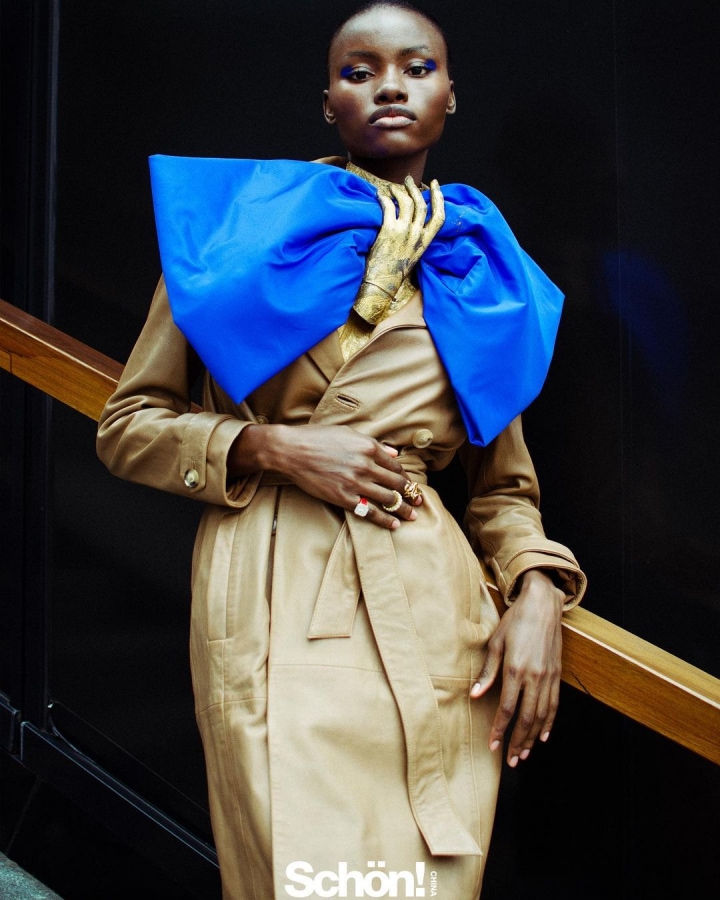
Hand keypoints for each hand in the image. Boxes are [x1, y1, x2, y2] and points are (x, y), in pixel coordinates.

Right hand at [229, 423, 422, 529]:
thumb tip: (393, 453)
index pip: (395, 465)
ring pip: (388, 499)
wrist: (292, 450)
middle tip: (419, 501)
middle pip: (397, 483)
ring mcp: (355, 483)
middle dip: (411, 494)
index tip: (410, 483)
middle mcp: (366, 465)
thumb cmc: (317, 438)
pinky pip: (370, 512)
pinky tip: (394, 524)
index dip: (405, 476)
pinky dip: (384, 519)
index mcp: (368, 447)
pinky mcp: (343, 498)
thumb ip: (373, 444)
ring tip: (412, 516)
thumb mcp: (348, 433)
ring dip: (403, 509)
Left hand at [355, 177, 444, 321]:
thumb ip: (416, 238)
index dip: (439, 198)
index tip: (435, 184)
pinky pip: (388, 206)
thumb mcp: (413, 254)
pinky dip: (384, 197)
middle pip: (421, 204)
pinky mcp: (388, 230)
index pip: (439, 216)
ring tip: (392, 187)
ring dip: (399, 190)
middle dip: (415, 188)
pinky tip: (379, 195)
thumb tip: (413, 221)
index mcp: (425, 242)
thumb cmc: (395, 270)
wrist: (382, 282)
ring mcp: (403, 232)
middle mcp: (417, 235)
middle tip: (408, 180)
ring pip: (406, 202)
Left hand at [470, 569, 564, 765]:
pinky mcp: (557, 674)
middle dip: (517, 742)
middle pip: (526, 718)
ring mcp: (548, 677)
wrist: (543, 605)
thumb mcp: (495, 642)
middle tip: (510, 761)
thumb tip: (476, 695)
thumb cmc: (516, 621)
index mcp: (516, 669)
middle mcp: (534, 677)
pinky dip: (549, 722)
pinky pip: (554, 704)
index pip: (507, 709)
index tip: (492, 745)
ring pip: (542, 715)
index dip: (499, 730)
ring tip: (524, 754)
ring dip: (532, 737)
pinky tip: (543, 735)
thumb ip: (487, 671)